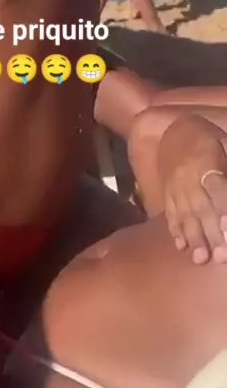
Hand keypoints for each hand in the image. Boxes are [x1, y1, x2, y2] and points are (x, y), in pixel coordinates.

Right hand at [163, 133, 226, 264]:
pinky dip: (175, 231)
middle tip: (222, 256)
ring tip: (201, 258)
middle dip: (212, 234)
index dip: (224, 210)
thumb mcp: (224, 142)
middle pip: (201, 208)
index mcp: (205, 163)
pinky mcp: (166, 194)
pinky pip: (170, 213)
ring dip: (194, 238)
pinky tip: (181, 246)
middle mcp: (188, 179)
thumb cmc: (207, 137)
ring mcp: (174, 188)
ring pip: (184, 215)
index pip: (217, 189)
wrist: (171, 129)